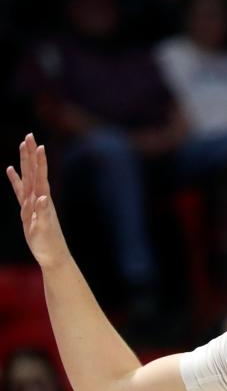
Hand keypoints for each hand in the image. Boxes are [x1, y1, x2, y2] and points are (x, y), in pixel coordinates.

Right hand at [6, 133, 70, 269]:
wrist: (52, 255)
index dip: (40, 162)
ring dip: (25, 161)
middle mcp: (38, 198)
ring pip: (27, 177)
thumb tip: (43, 198)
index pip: (41, 177)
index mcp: (43, 201)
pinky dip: (15, 179)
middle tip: (29, 135)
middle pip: (34, 171)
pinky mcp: (27, 209)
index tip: (40, 145)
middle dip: (31, 154)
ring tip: (22, 145)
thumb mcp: (43, 230)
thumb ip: (43, 214)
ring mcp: (33, 202)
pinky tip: (11, 170)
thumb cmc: (48, 244)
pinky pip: (19, 190)